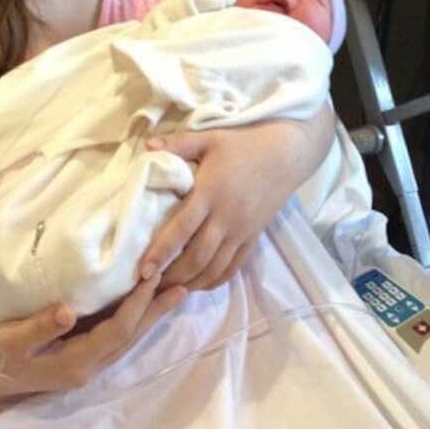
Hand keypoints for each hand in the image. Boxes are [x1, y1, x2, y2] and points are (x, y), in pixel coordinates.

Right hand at [0, 273, 185, 399]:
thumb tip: (68, 310)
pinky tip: (140, 303)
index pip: (118, 331)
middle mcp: (87, 367)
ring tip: (173, 291)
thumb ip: (40, 326)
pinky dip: (131, 317)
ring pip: (126, 337)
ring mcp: (84, 363)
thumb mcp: (12, 339)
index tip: (154, 277)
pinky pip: (115, 335)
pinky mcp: (79, 354)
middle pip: (131, 337)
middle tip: (184, 285)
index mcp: (75, 364)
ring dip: (149, 315)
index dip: (137, 305)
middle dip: (156, 311)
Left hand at [140, 117, 325, 290]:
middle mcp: (226, 217)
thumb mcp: (210, 138)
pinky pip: (234, 266)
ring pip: (215, 267)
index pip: (181, 229)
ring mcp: (242, 230)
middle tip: (151, 286)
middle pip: (197, 257)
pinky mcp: (253, 237)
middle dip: (173, 275)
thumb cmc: (243, 145)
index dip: (161, 252)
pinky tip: (200, 285)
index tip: (143, 270)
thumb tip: (148, 146)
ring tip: (170, 290)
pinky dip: (215, 280)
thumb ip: (178, 144)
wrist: (285, 154)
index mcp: (210, 193)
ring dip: (192, 282)